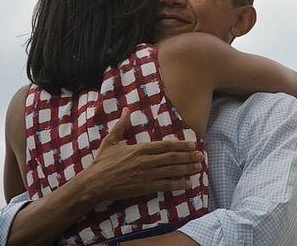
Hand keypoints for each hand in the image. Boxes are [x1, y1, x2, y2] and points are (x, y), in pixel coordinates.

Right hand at [76, 107, 204, 202]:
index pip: (165, 145)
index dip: (181, 145)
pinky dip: (178, 184)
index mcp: (140, 148)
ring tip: (198, 167)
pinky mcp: (145, 187)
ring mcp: (146, 175)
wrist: (95, 183)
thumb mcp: (111, 140)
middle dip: (188, 156)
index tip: (192, 144)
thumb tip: (126, 109)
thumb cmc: (102, 162)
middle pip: (172, 157)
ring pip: (171, 170)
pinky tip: (188, 184)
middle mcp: (146, 161)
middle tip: (201, 156)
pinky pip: (165, 185)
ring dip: (187, 169)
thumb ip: (121, 125)